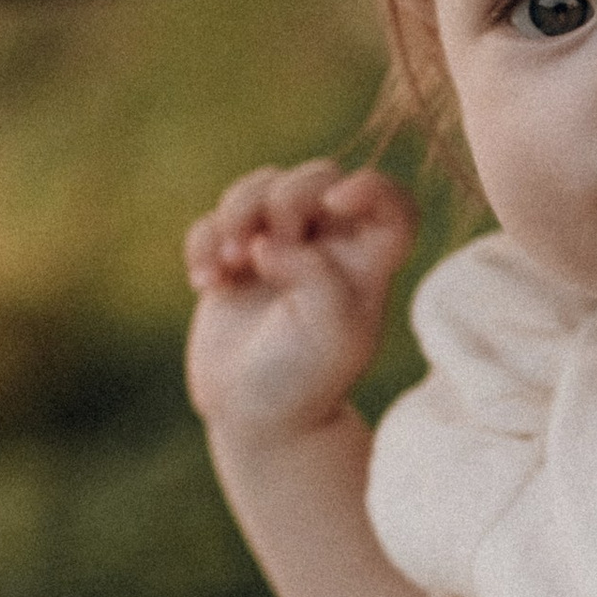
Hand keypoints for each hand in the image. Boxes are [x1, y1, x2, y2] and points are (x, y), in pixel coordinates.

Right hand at [185, 161, 415, 445]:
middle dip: (285, 196)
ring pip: (262, 187)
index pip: (393, 204)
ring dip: (236, 212)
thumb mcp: (331, 332)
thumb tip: (273, 240)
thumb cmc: (306, 380)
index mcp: (368, 264)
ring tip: (228, 262)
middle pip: (318, 178)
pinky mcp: (234, 259)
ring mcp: (279, 249)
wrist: (254, 419)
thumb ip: (316, 275)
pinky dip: (204, 241)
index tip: (338, 203)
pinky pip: (214, 219)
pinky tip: (205, 281)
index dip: (373, 187)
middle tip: (267, 246)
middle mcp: (329, 248)